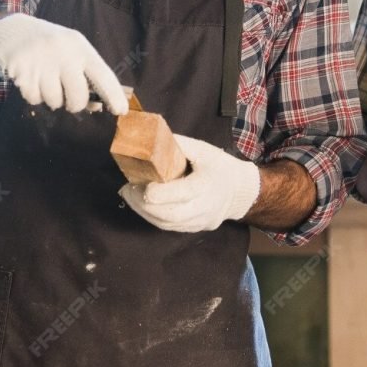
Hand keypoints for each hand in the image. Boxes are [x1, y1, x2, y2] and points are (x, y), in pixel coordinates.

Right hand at [0, 14, 128, 113]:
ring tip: (45, 82)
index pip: (103, 75)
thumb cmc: (49, 45)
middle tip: (69, 100)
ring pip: (54, 101)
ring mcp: (42, 62)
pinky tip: (31, 80)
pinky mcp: (23, 71)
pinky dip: (33, 95)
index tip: (121, 110)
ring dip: (51, 99)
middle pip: (78, 97)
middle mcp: (63, 54)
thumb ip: (84, 73)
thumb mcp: (71, 49)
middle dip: (74, 104)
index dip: (113, 95)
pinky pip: (34, 99)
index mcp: (80, 47)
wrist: (12, 30)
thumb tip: (97, 105)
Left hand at [119, 134, 259, 232]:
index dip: (160, 194)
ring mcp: (199, 221)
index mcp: (207, 185)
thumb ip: (178, 145)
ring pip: (167, 224)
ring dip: (144, 211)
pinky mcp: (193, 228)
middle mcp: (204, 207)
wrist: (239, 191)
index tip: (142, 185)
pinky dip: (152, 217)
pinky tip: (140, 205)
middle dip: (144, 204)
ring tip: (129, 195)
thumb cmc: (219, 166)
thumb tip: (150, 137)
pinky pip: (169, 228)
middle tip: (127, 189)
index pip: (183, 194)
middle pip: (171, 214)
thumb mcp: (203, 149)